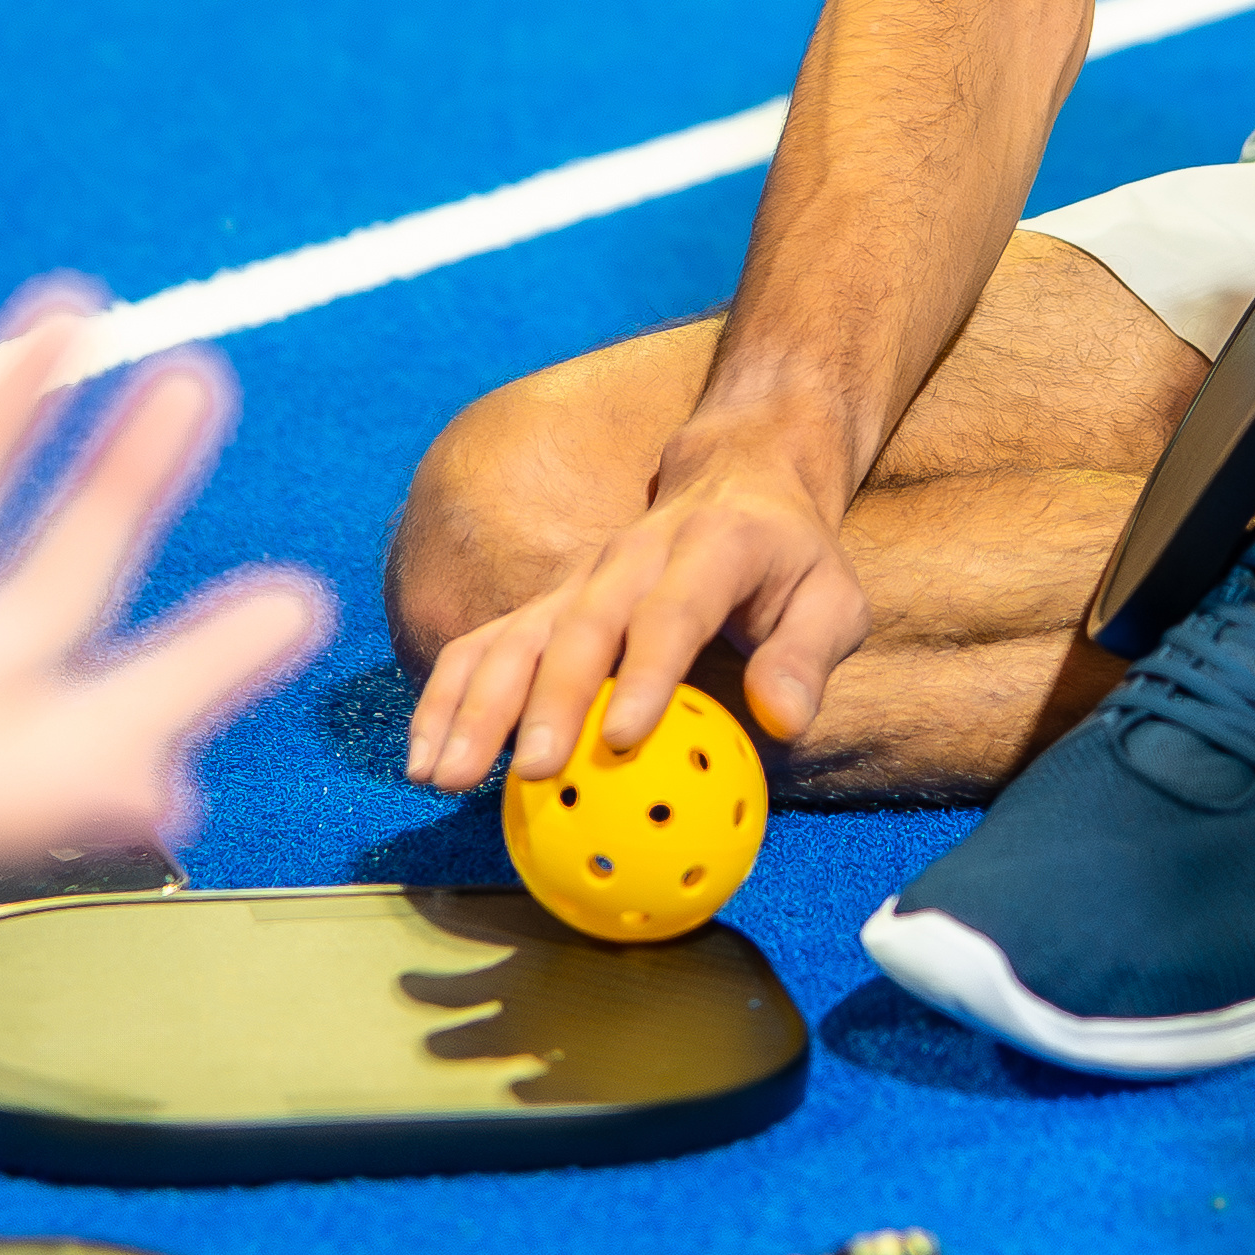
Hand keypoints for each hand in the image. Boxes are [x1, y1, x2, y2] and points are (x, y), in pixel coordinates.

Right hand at [405, 440, 869, 791]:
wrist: (731, 479)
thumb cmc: (789, 558)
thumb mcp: (832, 597)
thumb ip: (808, 655)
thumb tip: (785, 720)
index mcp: (710, 548)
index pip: (671, 612)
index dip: (646, 672)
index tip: (623, 739)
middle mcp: (629, 559)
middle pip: (579, 629)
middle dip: (549, 701)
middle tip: (533, 772)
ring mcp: (576, 583)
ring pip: (513, 637)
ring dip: (473, 705)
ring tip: (441, 775)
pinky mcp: (544, 607)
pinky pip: (482, 647)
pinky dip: (445, 699)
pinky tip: (422, 759)